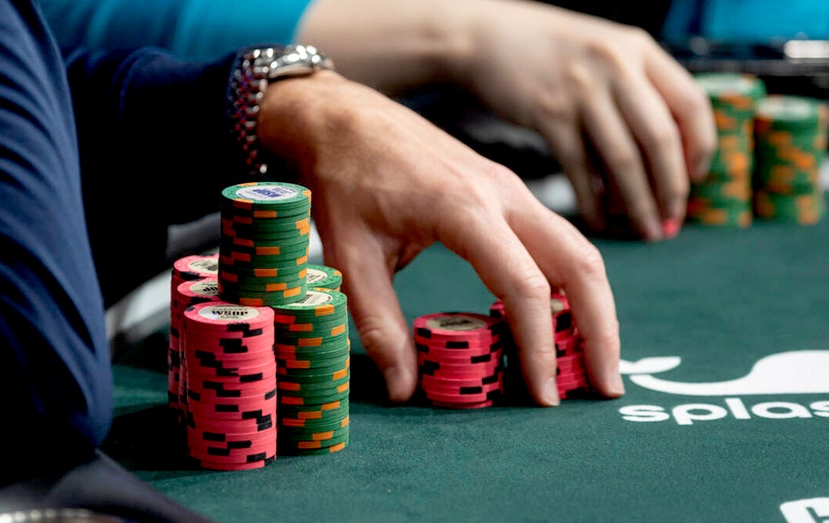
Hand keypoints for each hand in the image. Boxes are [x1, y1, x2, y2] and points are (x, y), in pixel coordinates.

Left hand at [259, 70, 624, 405]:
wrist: (342, 118)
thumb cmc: (343, 180)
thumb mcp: (349, 256)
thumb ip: (379, 323)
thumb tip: (403, 389)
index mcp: (464, 208)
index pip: (525, 287)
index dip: (539, 347)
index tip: (542, 396)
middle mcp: (502, 194)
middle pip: (580, 264)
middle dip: (601, 330)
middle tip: (604, 388)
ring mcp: (510, 188)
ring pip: (577, 249)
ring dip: (593, 305)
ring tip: (594, 360)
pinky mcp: (506, 190)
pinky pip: (555, 238)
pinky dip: (569, 282)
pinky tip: (558, 319)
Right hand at [454, 0, 716, 239]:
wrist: (487, 37)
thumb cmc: (548, 51)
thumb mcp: (604, 52)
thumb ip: (636, 88)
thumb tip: (668, 153)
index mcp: (638, 49)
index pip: (690, 105)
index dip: (700, 148)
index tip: (696, 180)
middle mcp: (616, 66)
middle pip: (660, 140)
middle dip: (671, 189)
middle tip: (671, 222)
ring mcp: (582, 91)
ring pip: (623, 160)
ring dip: (638, 204)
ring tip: (645, 231)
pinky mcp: (548, 114)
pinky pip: (580, 168)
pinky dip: (592, 200)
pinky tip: (598, 220)